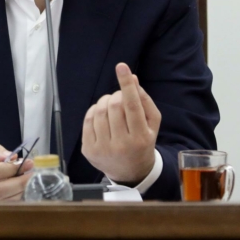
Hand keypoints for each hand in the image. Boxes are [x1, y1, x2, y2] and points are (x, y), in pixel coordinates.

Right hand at [0, 142, 33, 200]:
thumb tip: (8, 155)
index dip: (14, 166)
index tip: (24, 161)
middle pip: (8, 188)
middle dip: (22, 178)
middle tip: (31, 170)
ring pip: (8, 199)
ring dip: (21, 189)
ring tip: (27, 178)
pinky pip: (4, 206)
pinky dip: (14, 198)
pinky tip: (18, 190)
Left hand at [81, 62, 161, 184]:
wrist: (130, 172)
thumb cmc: (143, 143)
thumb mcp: (152, 125)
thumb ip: (145, 101)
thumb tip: (133, 80)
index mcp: (140, 138)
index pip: (132, 106)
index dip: (126, 84)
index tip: (122, 67)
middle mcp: (121, 145)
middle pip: (114, 106)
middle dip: (116, 95)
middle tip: (120, 97)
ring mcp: (103, 149)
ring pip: (98, 111)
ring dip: (104, 101)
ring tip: (111, 106)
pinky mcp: (89, 150)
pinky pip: (87, 120)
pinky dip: (94, 111)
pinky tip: (102, 115)